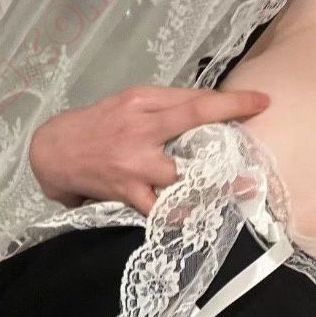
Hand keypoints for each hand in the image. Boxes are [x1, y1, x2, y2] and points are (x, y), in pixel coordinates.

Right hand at [29, 85, 270, 215]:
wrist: (53, 152)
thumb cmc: (96, 126)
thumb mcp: (127, 104)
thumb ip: (164, 106)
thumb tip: (207, 109)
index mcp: (142, 101)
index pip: (193, 99)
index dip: (231, 102)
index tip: (262, 102)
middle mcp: (140, 128)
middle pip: (191, 124)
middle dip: (228, 134)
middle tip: (259, 151)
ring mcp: (133, 162)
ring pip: (180, 173)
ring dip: (213, 183)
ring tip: (242, 190)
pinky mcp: (126, 191)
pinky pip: (159, 208)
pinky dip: (180, 215)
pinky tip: (202, 218)